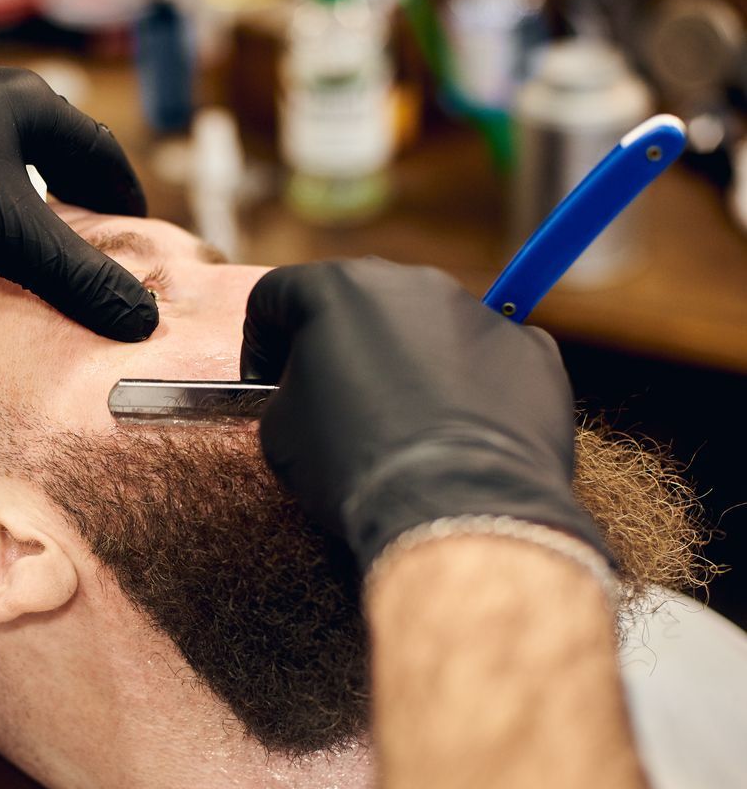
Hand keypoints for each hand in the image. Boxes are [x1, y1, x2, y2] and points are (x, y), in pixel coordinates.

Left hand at [0, 58, 156, 341]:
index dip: (124, 194)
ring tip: (19, 242)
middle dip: (70, 197)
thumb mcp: (10, 238)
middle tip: (84, 237)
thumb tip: (142, 317)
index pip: (100, 151)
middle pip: (49, 149)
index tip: (136, 226)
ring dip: (15, 198)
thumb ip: (79, 278)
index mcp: (28, 104)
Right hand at [241, 260, 604, 568]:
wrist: (455, 507)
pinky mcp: (530, 348)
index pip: (275, 297)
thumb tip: (311, 391)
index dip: (259, 344)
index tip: (268, 385)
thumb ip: (288, 390)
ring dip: (406, 363)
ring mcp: (477, 311)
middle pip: (357, 303)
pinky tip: (456, 437)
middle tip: (334, 402)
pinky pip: (484, 360)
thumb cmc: (352, 466)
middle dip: (338, 345)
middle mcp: (409, 281)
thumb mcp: (280, 432)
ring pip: (424, 326)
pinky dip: (466, 387)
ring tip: (403, 425)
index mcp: (335, 289)